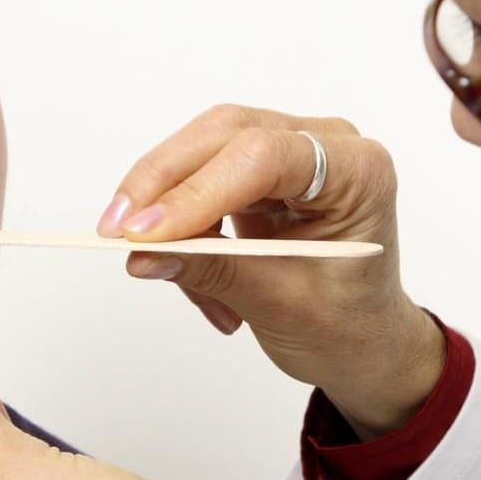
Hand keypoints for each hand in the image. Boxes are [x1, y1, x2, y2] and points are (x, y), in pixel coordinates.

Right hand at [99, 104, 443, 437]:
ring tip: (176, 278)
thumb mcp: (282, 306)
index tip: (142, 234)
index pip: (263, 157)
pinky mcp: (261, 170)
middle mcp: (328, 144)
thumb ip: (214, 273)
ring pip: (202, 152)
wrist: (364, 343)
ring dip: (170, 214)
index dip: (197, 192)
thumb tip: (143, 255)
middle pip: (225, 136)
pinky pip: (199, 180)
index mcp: (358, 172)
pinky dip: (183, 227)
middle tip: (116, 235)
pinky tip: (196, 274)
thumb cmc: (348, 325)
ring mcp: (293, 151)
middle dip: (163, 186)